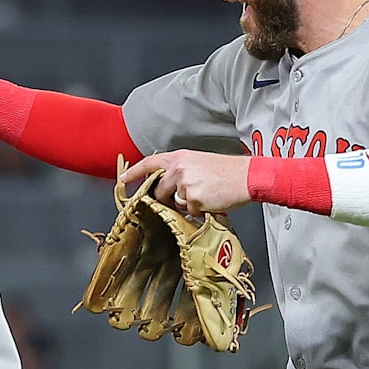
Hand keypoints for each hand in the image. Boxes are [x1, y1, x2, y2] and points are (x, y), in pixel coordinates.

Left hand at [120, 150, 252, 215]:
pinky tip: (211, 200)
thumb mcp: (199, 162)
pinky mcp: (193, 199)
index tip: (122, 179)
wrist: (246, 176)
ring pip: (174, 203)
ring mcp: (184, 184)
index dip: (134, 172)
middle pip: (158, 190)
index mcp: (179, 157)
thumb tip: (166, 186)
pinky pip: (189, 211)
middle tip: (185, 198)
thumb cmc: (226, 171)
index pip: (149, 164)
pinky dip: (198, 210)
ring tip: (205, 195)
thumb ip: (180, 171)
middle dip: (166, 199)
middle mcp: (178, 169)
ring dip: (185, 204)